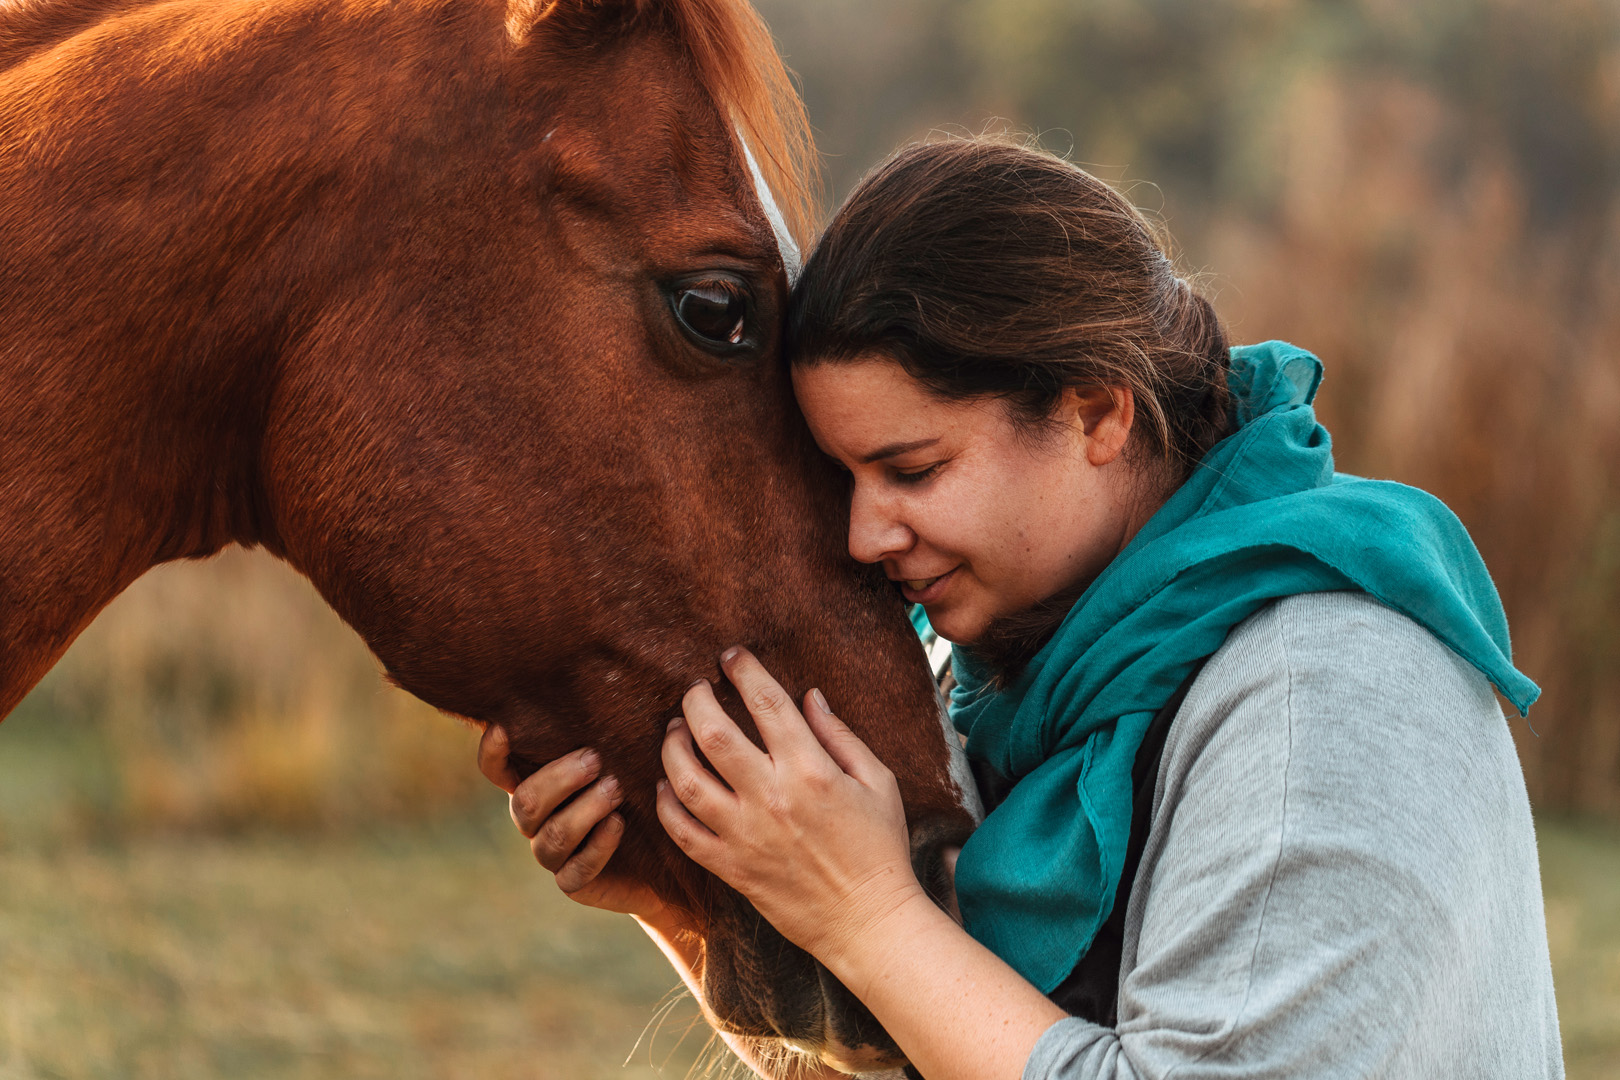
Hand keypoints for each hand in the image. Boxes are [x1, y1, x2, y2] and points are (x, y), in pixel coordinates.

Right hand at [478, 725, 667, 920]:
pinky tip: (619, 824)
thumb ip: (599, 732)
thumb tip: (606, 678)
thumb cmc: (636, 786)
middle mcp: (534, 820)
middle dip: (560, 779)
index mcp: (534, 783)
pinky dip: (598, 846)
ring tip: (616, 789)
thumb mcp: (618, 756)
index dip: (492, 753)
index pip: (495, 770)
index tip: (505, 728)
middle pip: (525, 802)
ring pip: (552, 835)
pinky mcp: (573, 883)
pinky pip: (575, 871)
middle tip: (596, 759)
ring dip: (585, 809)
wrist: (664, 852)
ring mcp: (550, 853)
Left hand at [655, 647, 925, 968]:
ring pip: (686, 780)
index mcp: (810, 770)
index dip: (744, 671)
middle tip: (694, 689)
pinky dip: (667, 805)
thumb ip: (840, 735)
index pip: (766, 703)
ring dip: (673, 747)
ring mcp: (746, 835)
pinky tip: (668, 786)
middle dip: (696, 701)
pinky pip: (683, 832)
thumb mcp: (877, 781)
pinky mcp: (731, 868)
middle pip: (713, 734)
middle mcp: (772, 797)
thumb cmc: (880, 847)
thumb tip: (809, 696)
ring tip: (674, 731)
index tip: (731, 657)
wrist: (868, 920)